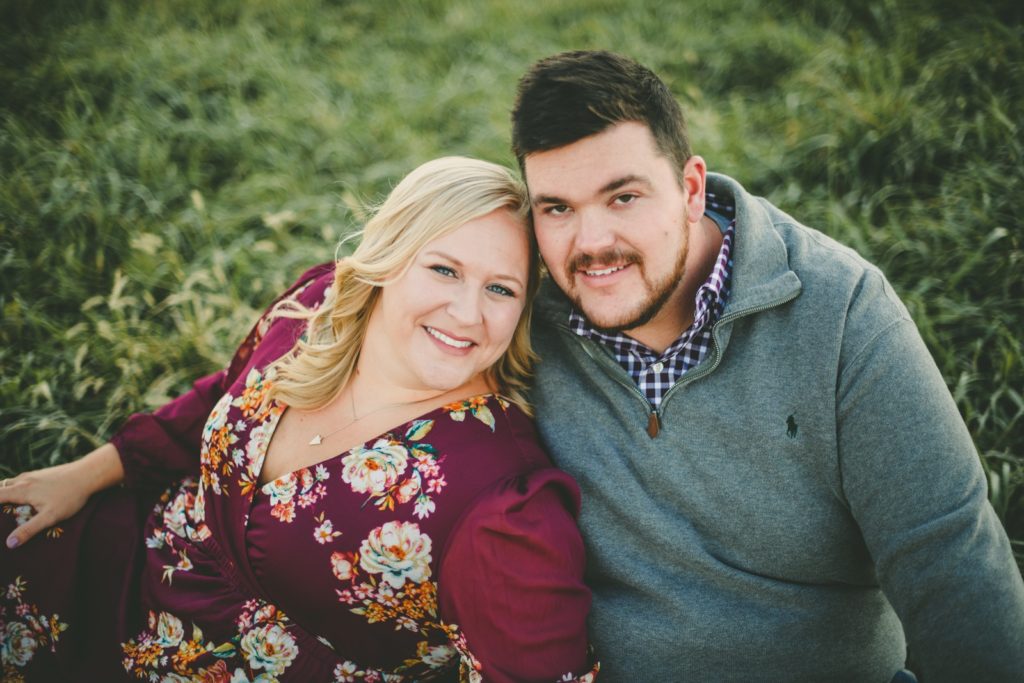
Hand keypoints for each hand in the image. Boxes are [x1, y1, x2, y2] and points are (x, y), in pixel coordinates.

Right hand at [0, 442, 123, 548]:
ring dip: (7, 493)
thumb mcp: (50, 517)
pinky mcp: (43, 474)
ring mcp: (33, 475)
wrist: (89, 474)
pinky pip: (23, 481)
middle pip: (1, 488)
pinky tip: (27, 499)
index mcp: (21, 490)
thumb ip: (29, 529)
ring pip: (12, 483)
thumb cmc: (70, 496)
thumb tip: (9, 543)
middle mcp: (24, 480)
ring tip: (10, 509)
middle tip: (3, 515)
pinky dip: (18, 489)